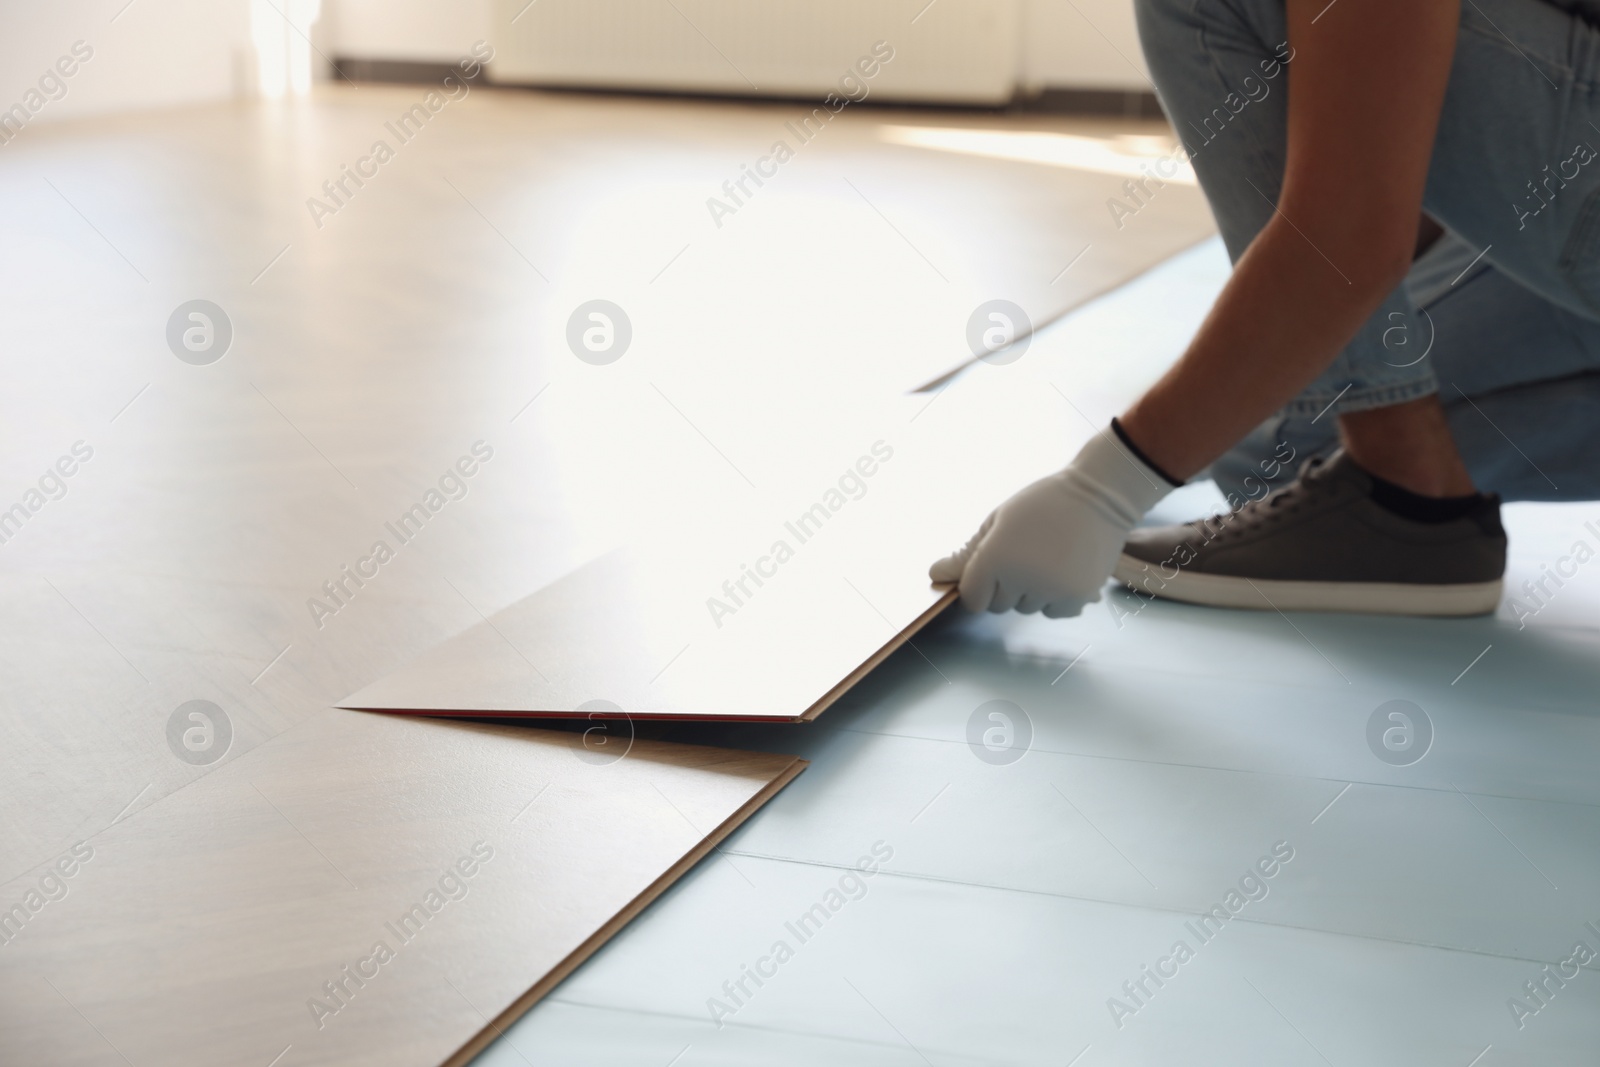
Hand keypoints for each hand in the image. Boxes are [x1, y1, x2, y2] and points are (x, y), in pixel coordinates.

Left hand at [929, 429, 1173, 616]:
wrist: (1100, 496)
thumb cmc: (1043, 503)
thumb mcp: (998, 521)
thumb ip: (967, 554)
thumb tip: (935, 575)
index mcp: (995, 558)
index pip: (972, 598)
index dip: (977, 586)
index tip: (989, 571)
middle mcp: (1022, 580)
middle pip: (998, 606)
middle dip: (1004, 587)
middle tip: (1023, 554)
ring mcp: (1052, 592)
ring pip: (1027, 608)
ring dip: (1031, 592)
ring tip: (1047, 557)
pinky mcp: (1077, 598)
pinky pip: (1053, 612)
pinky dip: (1056, 598)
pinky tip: (1065, 568)